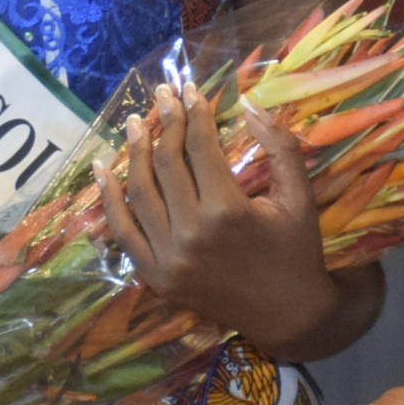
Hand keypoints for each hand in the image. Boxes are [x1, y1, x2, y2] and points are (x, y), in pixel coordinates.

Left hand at [108, 89, 339, 356]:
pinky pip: (123, 232)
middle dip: (163, 123)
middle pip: (166, 164)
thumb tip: (249, 103)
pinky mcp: (156, 277)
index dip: (193, 113)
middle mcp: (190, 233)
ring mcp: (167, 258)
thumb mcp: (300, 196)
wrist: (289, 316)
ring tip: (133, 124)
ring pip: (139, 193)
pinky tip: (103, 170)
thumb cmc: (298, 250)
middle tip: (161, 95)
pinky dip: (109, 200)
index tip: (190, 89)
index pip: (199, 148)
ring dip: (133, 153)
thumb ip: (280, 146)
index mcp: (227, 210)